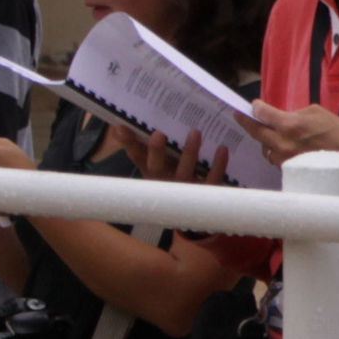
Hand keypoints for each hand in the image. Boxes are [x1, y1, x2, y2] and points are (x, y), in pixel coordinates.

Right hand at [115, 125, 237, 187]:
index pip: (137, 158)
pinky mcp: (206, 193)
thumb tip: (116, 128)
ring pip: (186, 172)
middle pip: (157, 168)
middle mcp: (165, 182)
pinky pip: (212, 180)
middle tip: (158, 134)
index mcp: (151, 173)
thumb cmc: (168, 177)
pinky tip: (222, 148)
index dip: (131, 145)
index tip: (123, 129)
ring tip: (195, 133)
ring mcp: (186, 188)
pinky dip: (218, 165)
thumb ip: (136, 145)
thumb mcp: (151, 164)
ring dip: (190, 152)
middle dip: (156, 151)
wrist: (190, 210)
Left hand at [247, 102, 338, 166]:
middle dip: (247, 122)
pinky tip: (282, 147)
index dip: (256, 108)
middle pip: (256, 132)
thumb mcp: (317, 112)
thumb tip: (282, 117)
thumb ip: (295, 113)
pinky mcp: (290, 170)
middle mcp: (283, 143)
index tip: (254, 106)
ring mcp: (285, 159)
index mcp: (290, 125)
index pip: (262, 114)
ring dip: (265, 140)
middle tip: (240, 117)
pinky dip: (276, 152)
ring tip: (269, 135)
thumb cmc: (338, 132)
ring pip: (265, 148)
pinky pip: (276, 159)